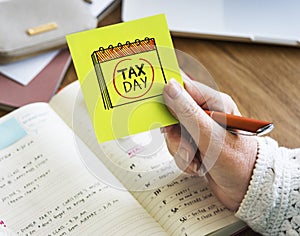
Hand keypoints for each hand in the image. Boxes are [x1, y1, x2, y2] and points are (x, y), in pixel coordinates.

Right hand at [162, 76, 257, 210]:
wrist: (246, 189)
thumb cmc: (237, 161)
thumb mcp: (209, 135)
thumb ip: (187, 111)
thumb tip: (169, 86)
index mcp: (214, 102)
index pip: (183, 88)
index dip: (167, 95)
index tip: (155, 105)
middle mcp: (206, 113)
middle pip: (173, 114)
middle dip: (177, 137)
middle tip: (189, 148)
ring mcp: (199, 129)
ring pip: (173, 134)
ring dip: (181, 152)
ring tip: (198, 162)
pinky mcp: (195, 143)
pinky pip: (177, 147)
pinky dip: (184, 160)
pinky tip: (198, 166)